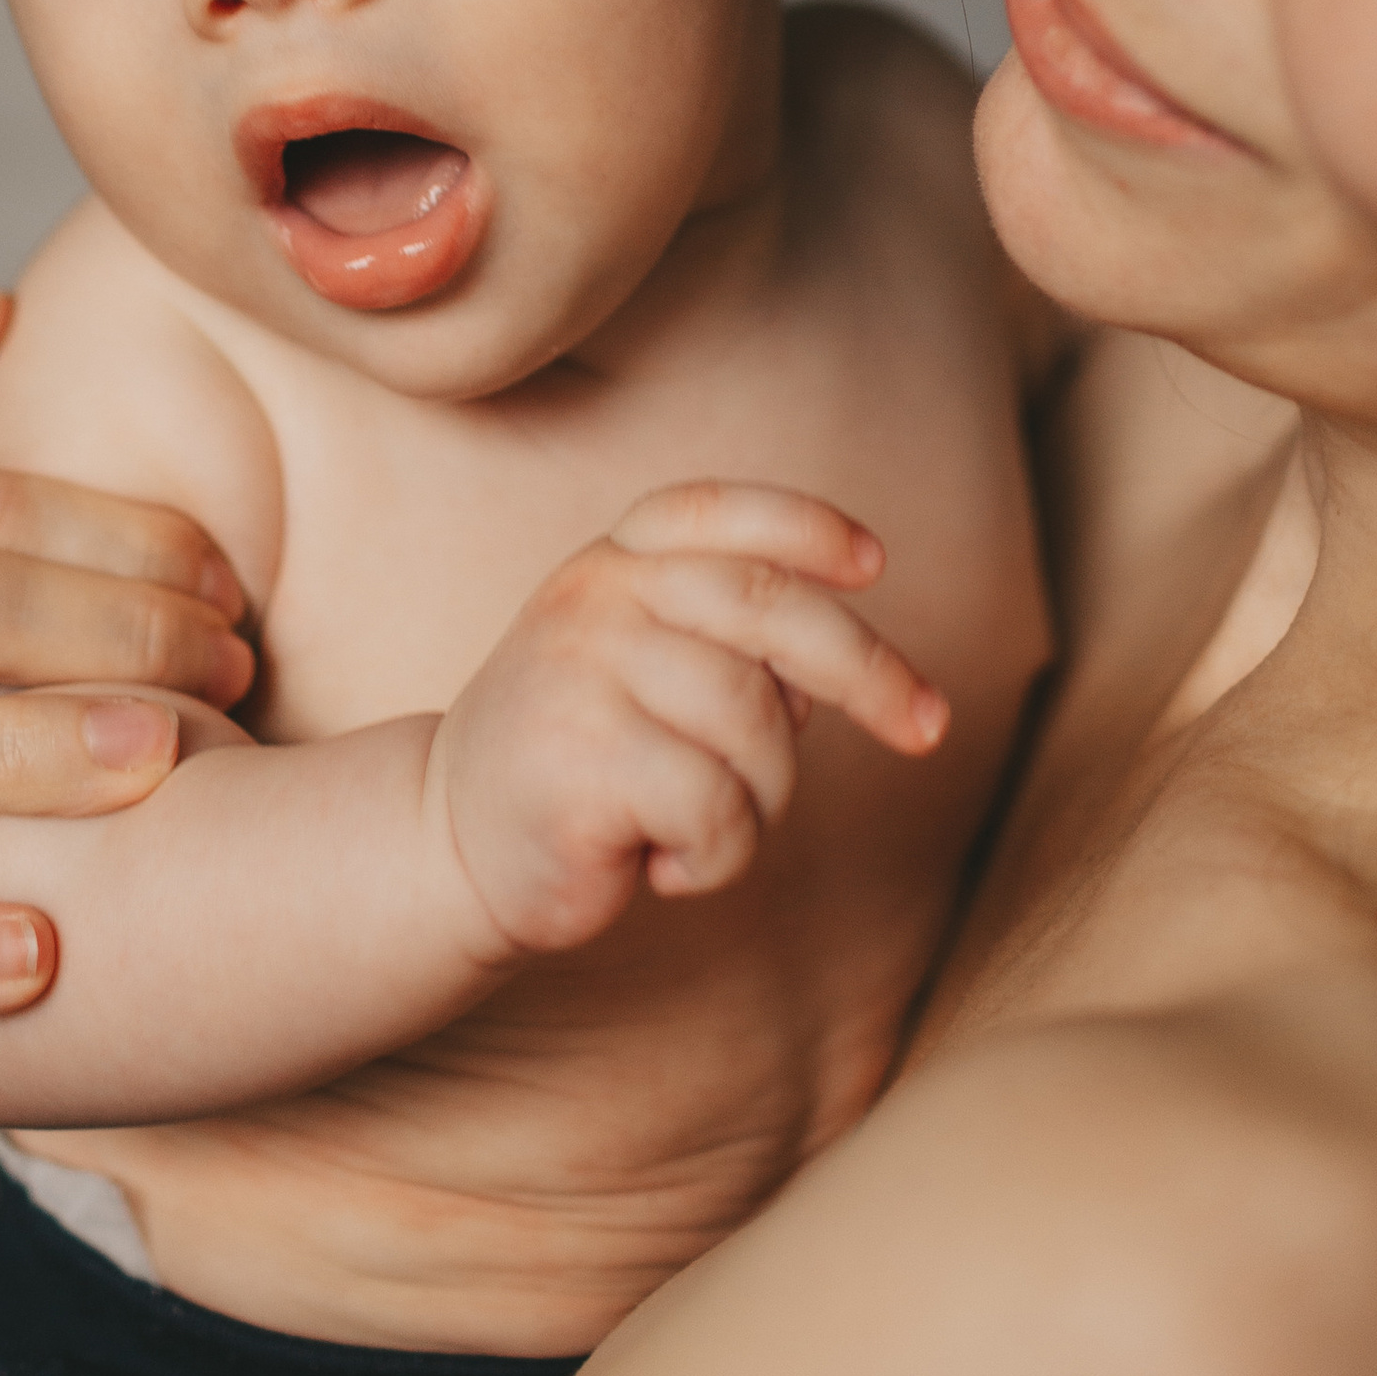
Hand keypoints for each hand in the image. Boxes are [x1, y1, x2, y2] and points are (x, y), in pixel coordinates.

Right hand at [430, 482, 948, 956]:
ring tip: (700, 825)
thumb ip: (730, 652)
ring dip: (762, 799)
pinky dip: (718, 856)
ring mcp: (582, 667)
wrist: (447, 842)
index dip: (807, 528)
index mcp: (613, 560)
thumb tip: (832, 684)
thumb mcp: (645, 674)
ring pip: (758, 725)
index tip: (875, 565)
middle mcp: (597, 595)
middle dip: (872, 671)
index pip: (720, 512)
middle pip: (773, 610)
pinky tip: (662, 862)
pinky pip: (719, 806)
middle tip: (929, 728)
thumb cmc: (577, 758)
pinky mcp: (580, 755)